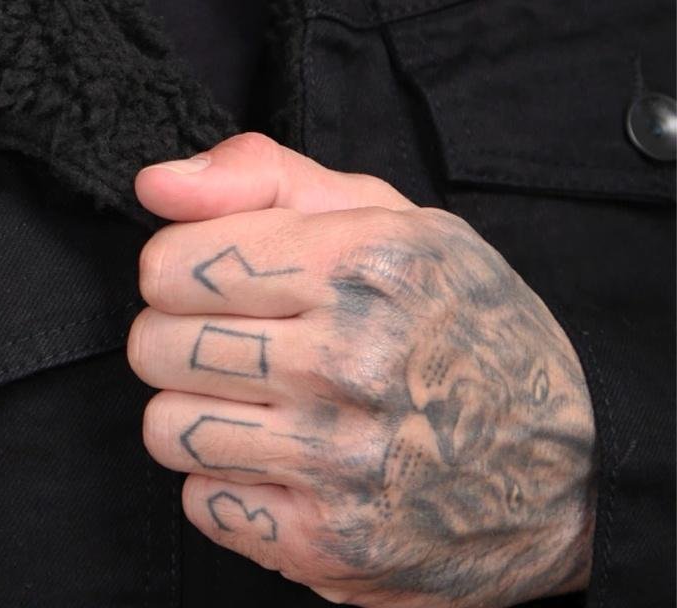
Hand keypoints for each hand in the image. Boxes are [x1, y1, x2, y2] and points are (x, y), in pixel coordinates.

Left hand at [127, 133, 596, 607]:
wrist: (565, 460)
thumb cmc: (457, 317)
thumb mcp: (380, 214)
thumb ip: (258, 176)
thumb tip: (154, 183)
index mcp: (360, 262)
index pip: (172, 264)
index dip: (176, 267)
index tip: (208, 277)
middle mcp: (351, 359)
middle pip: (156, 346)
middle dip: (173, 334)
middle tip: (226, 338)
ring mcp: (341, 460)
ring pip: (167, 428)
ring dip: (193, 408)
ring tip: (250, 397)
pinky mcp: (332, 544)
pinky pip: (202, 504)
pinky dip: (225, 480)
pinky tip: (276, 454)